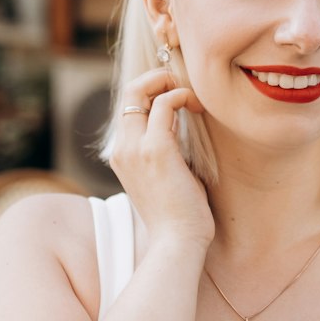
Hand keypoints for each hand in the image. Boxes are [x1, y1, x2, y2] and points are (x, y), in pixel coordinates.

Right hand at [109, 69, 214, 253]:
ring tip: (194, 98)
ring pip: (139, 90)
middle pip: (128, 91)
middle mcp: (122, 148)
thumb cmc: (179, 213)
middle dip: (157, 78)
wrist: (177, 242)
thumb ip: (164, 148)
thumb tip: (176, 124)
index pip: (128, 106)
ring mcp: (135, 148)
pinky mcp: (156, 149)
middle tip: (183, 86)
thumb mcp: (166, 174)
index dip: (151, 91)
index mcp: (122, 154)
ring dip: (170, 83)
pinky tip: (197, 107)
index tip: (177, 96)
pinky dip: (181, 95)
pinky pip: (165, 103)